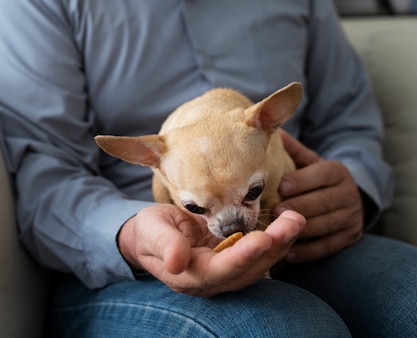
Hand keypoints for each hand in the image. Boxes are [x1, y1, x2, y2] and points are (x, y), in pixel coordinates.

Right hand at [117, 203, 304, 296]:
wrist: (151, 235)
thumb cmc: (149, 231)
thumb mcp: (150, 232)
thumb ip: (164, 245)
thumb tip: (177, 262)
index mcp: (191, 276)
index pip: (222, 270)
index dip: (243, 257)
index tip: (263, 239)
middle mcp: (214, 278)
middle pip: (249, 269)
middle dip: (274, 247)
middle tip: (294, 221)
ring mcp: (226, 268)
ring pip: (259, 262)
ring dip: (281, 242)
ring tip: (297, 218)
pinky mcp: (234, 255)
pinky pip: (259, 252)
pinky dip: (276, 238)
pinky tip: (289, 222)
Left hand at [274, 130, 363, 262]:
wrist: (348, 197)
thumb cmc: (317, 178)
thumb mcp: (309, 161)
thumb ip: (293, 149)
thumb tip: (272, 130)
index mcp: (338, 171)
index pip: (322, 174)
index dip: (302, 180)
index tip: (281, 186)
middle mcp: (349, 193)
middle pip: (323, 201)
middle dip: (298, 207)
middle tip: (274, 212)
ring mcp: (353, 217)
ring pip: (326, 225)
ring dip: (301, 230)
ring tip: (278, 232)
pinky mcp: (351, 237)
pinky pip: (329, 246)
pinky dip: (308, 251)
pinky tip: (288, 252)